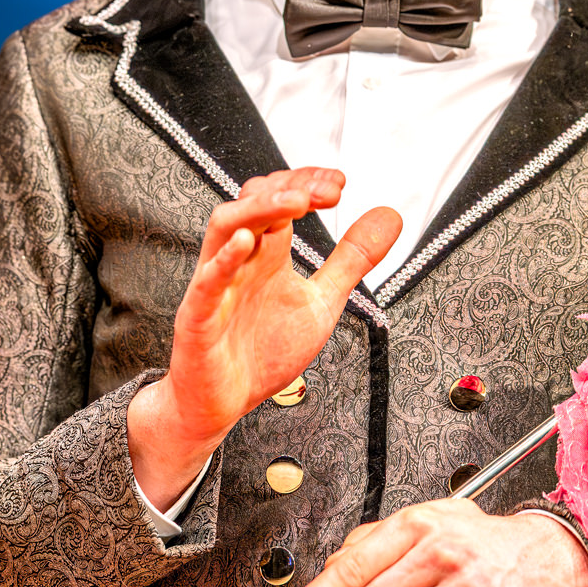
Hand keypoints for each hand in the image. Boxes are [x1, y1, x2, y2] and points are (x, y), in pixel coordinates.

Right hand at [128, 169, 399, 507]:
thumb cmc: (261, 350)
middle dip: (289, 188)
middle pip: (252, 203)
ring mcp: (216, 286)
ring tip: (295, 201)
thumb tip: (389, 216)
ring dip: (258, 208)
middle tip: (329, 192)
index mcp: (266, 256)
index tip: (339, 185)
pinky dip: (224, 260)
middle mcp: (240, 262)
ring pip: (223, 229)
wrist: (222, 403)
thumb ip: (351, 259)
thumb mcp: (321, 301)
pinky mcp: (198, 318)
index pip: (279, 199)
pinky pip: (206, 283)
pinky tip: (246, 242)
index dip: (306, 183)